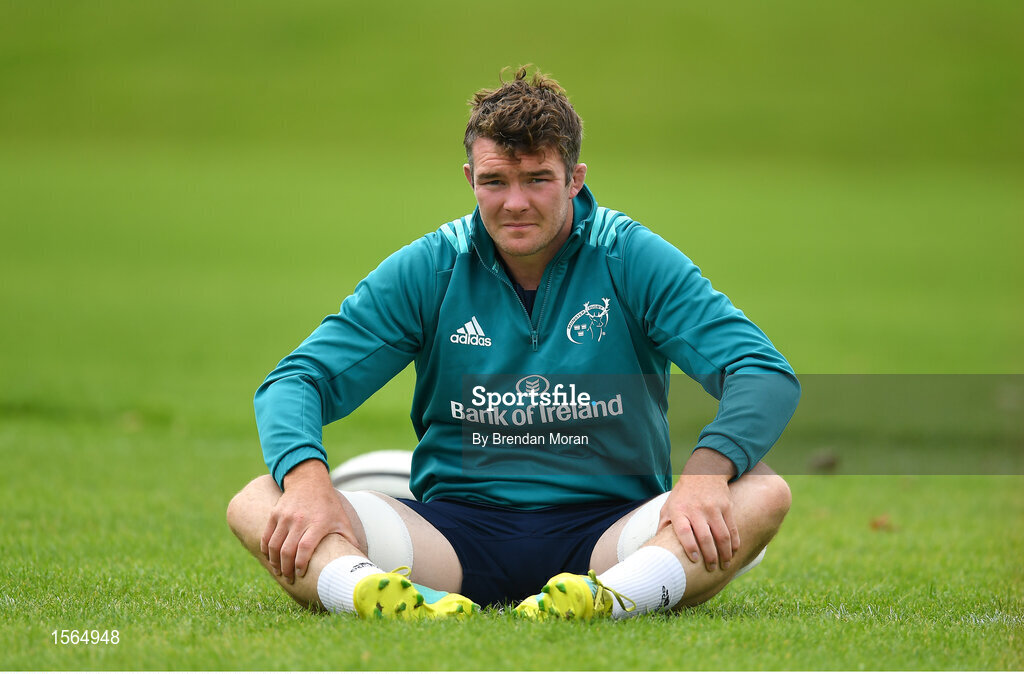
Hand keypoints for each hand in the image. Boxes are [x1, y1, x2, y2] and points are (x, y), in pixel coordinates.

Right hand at [260, 459, 357, 583]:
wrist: (309, 482)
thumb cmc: (328, 505)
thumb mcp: (342, 520)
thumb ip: (350, 540)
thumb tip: (360, 559)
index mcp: (318, 523)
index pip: (305, 548)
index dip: (300, 564)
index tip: (300, 575)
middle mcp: (300, 520)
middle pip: (287, 550)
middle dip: (286, 569)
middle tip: (289, 578)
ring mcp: (285, 516)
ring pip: (274, 545)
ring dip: (274, 562)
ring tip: (279, 571)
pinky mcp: (275, 514)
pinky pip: (266, 535)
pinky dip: (265, 549)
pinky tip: (270, 558)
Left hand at [659, 448, 739, 571]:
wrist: (704, 472)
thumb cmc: (683, 494)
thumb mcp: (669, 506)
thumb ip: (664, 525)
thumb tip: (657, 547)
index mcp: (679, 511)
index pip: (684, 532)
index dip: (689, 547)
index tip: (695, 560)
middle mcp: (696, 509)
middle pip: (705, 537)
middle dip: (710, 556)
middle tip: (712, 569)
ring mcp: (713, 508)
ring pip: (722, 535)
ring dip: (725, 553)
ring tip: (725, 565)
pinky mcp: (726, 506)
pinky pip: (732, 528)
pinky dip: (734, 542)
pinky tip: (734, 552)